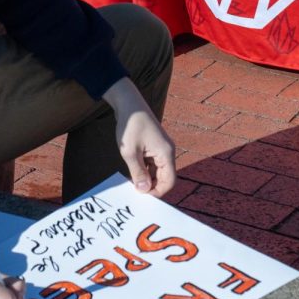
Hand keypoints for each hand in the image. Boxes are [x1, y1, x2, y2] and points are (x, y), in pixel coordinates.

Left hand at [103, 78, 176, 197]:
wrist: (129, 103)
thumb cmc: (130, 125)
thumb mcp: (130, 152)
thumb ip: (138, 172)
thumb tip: (144, 190)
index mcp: (166, 153)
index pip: (170, 181)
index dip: (158, 192)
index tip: (142, 195)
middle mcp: (167, 152)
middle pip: (165, 178)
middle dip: (152, 186)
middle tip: (135, 191)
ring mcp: (161, 149)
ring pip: (158, 172)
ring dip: (147, 179)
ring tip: (132, 183)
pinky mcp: (154, 147)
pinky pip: (153, 164)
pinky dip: (145, 170)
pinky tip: (133, 173)